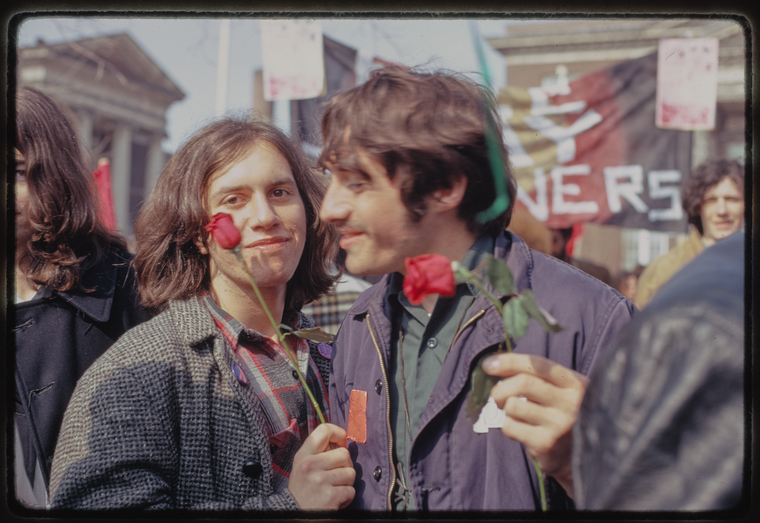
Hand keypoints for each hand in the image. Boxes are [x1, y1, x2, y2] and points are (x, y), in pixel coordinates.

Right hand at [289, 423, 355, 509]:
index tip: (341, 442)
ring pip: (351, 472)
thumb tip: (340, 441)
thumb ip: (318, 453)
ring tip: (334, 488)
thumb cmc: (303, 490)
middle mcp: (310, 465)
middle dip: (345, 465)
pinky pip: (351, 490)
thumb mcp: (303, 466)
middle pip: (344, 454)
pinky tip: (335, 499)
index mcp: (303, 455)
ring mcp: (320, 480)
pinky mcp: (330, 496)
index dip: (338, 433)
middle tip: (336, 475)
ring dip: (347, 482)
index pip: (324, 430)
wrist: (295, 515)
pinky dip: (347, 497)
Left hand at [482, 353, 587, 498]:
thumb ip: (535, 375)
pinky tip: (520, 429)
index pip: (537, 364)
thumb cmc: (562, 414)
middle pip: (523, 383)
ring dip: (505, 408)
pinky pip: (510, 427)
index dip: (509, 361)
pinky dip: (508, 426)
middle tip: (496, 396)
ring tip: (514, 413)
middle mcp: (571, 403)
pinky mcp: (546, 444)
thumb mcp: (560, 389)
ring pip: (513, 405)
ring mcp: (559, 425)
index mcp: (575, 383)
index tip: (488, 364)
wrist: (583, 457)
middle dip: (501, 387)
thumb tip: (493, 364)